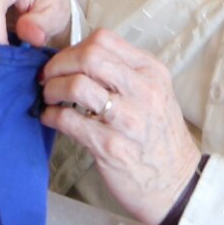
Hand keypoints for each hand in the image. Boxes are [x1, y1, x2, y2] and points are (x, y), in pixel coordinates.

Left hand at [40, 31, 197, 224]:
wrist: (176, 183)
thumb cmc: (159, 138)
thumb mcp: (155, 93)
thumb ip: (125, 72)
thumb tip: (79, 60)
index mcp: (151, 72)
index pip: (104, 40)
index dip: (73, 48)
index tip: (63, 62)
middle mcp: (142, 91)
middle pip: (89, 57)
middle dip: (58, 64)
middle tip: (47, 77)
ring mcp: (127, 119)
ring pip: (76, 86)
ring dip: (52, 89)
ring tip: (49, 97)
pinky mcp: (110, 146)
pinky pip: (69, 120)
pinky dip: (52, 116)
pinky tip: (50, 118)